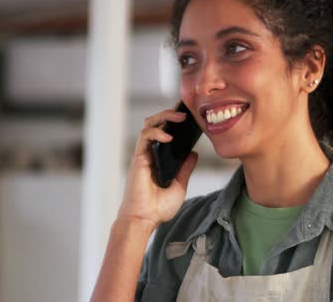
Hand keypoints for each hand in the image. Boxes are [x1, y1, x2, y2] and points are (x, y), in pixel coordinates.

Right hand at [117, 107, 198, 229]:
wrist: (144, 220)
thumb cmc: (158, 208)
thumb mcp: (179, 186)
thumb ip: (185, 169)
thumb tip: (194, 153)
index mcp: (159, 159)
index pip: (165, 133)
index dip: (174, 122)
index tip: (189, 115)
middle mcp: (150, 154)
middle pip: (156, 124)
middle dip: (170, 114)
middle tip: (186, 112)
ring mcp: (143, 155)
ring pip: (149, 125)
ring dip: (164, 117)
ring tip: (180, 117)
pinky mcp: (138, 158)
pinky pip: (145, 137)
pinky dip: (157, 133)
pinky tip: (168, 137)